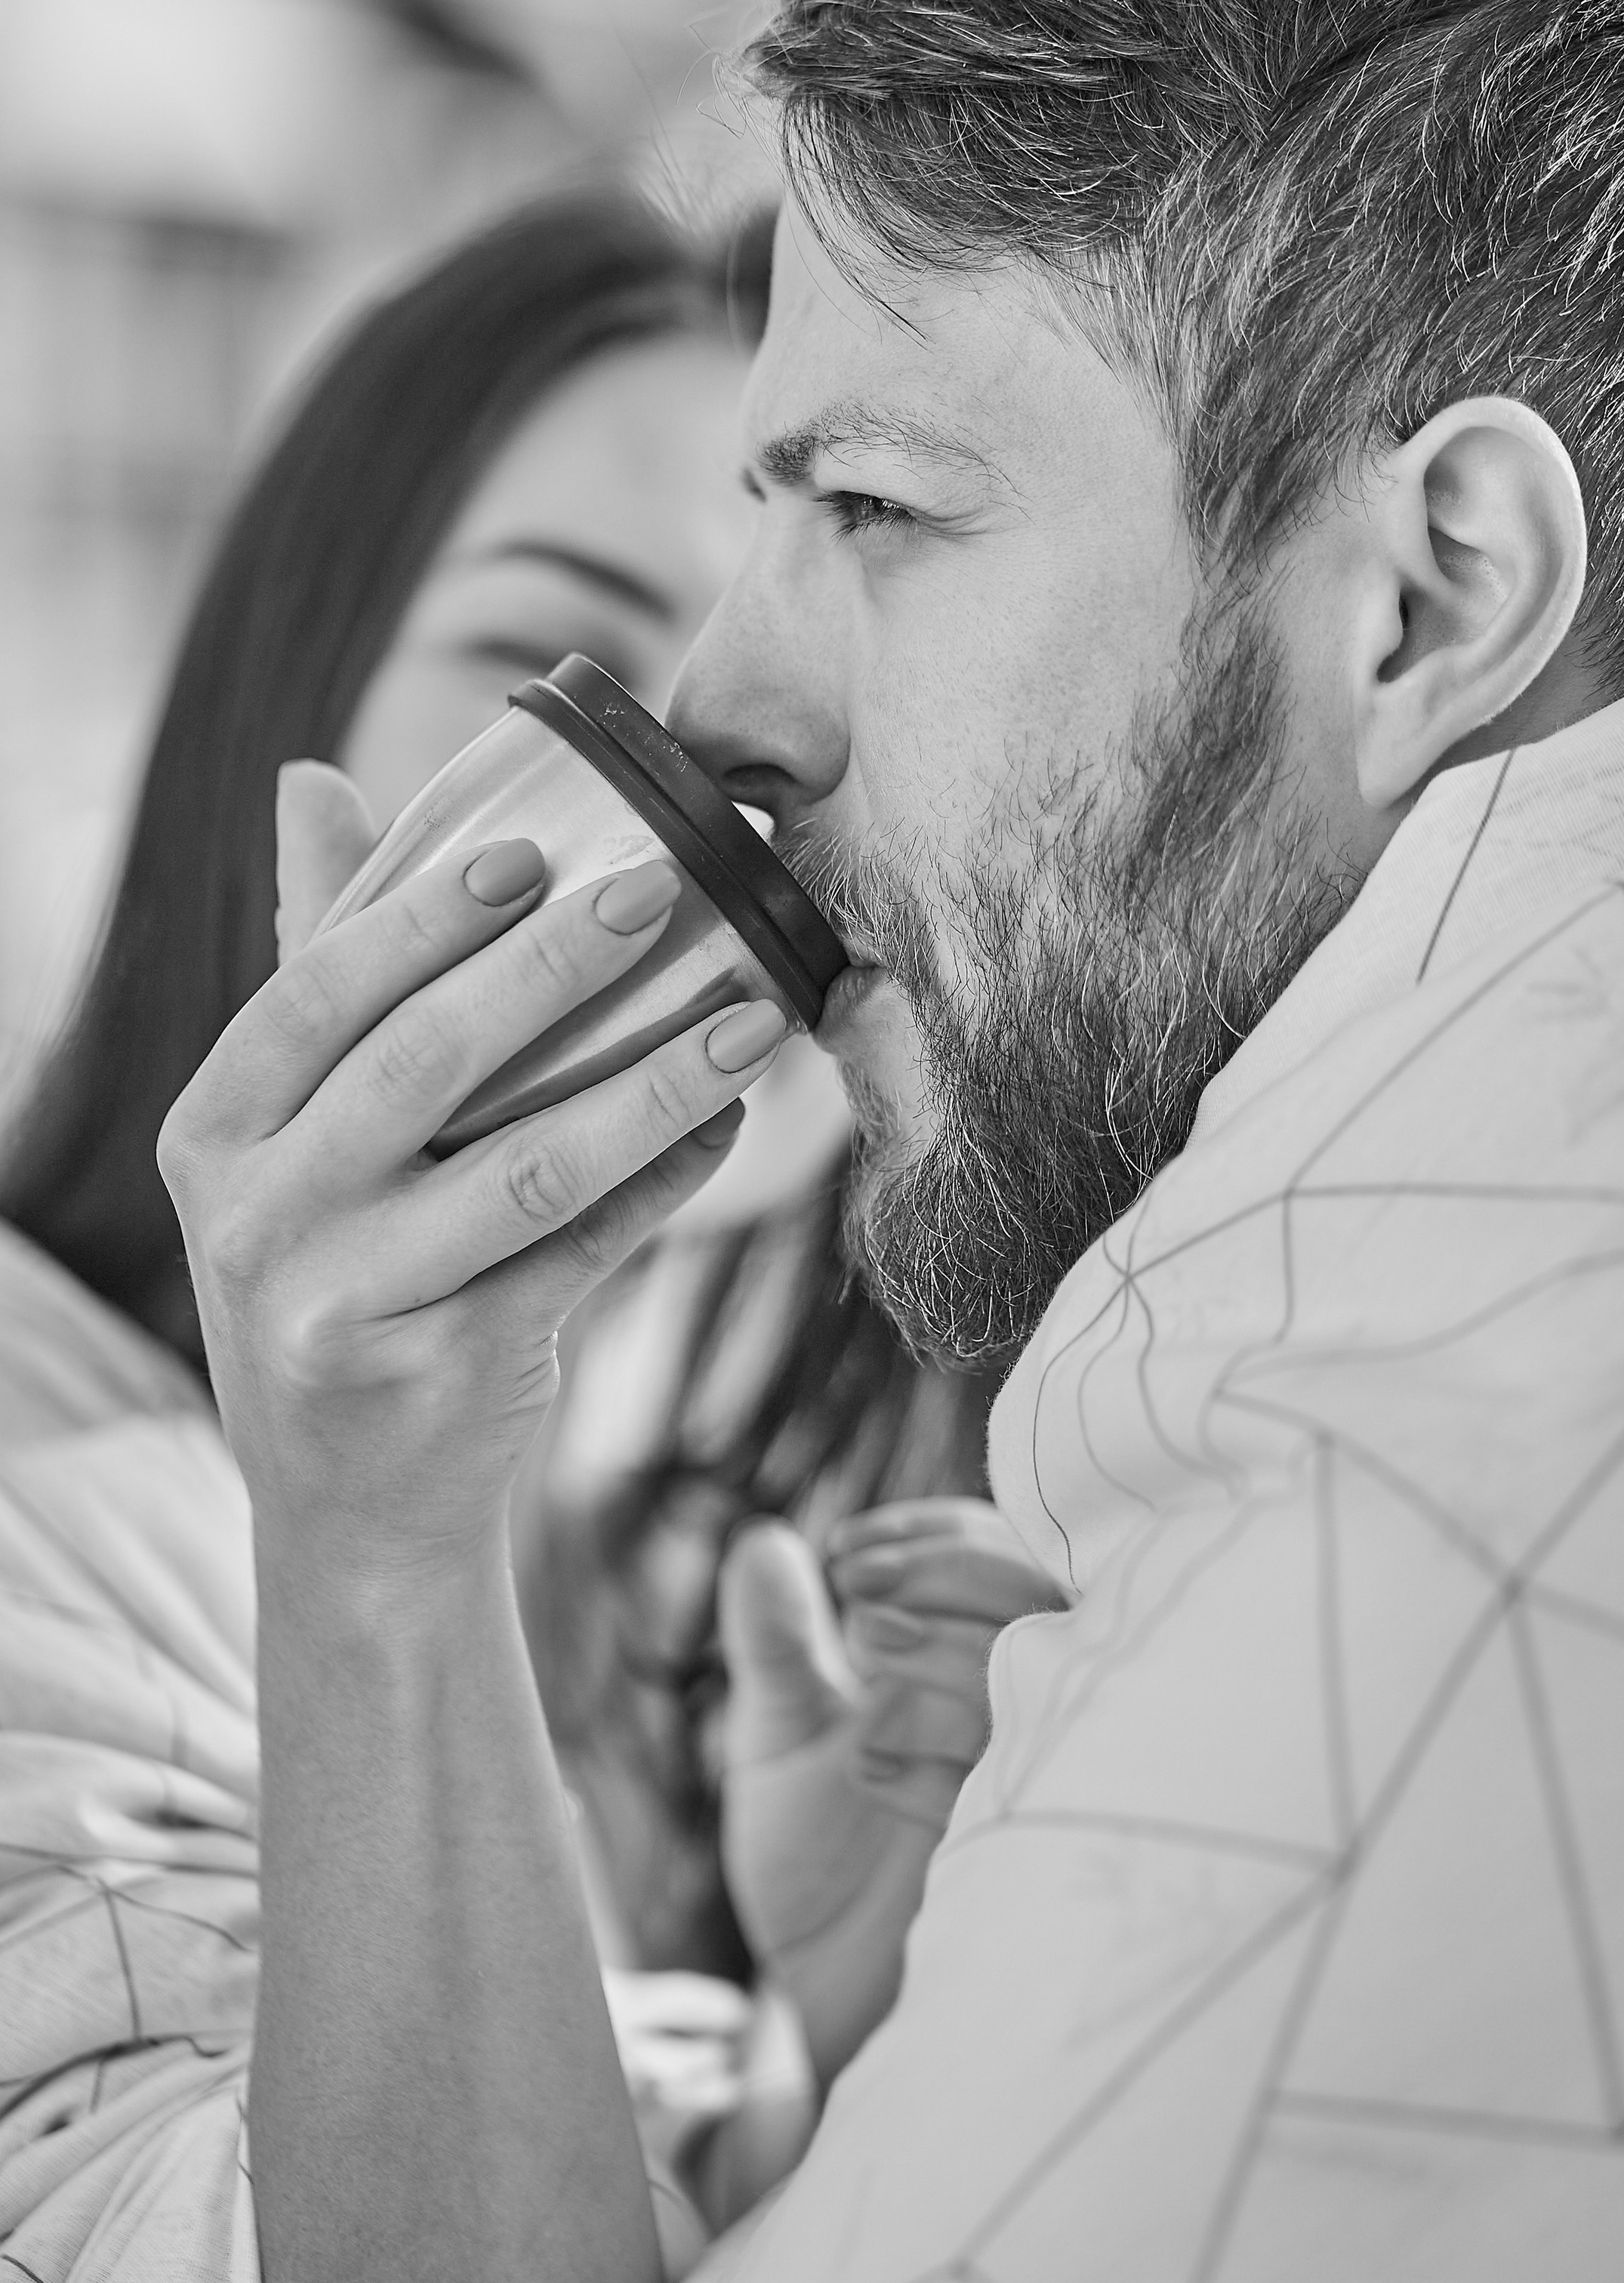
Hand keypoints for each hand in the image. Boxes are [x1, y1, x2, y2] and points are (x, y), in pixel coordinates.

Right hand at [161, 760, 788, 1586]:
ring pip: (526, 1166)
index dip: (421, 915)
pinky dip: (665, 1181)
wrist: (349, 1500)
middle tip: (662, 890)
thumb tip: (308, 782)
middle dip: (551, 968)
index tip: (530, 850)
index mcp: (214, 1134)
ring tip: (751, 1012)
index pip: (312, 994)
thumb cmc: (338, 1265)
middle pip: (422, 1065)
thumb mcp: (288, 1135)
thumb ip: (311, 962)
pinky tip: (729, 1123)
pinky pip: (584, 1254)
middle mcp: (257, 1221)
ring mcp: (347, 1306)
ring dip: (654, 1079)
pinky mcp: (447, 1374)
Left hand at [719, 1504, 1066, 2086]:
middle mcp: (1018, 1702)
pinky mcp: (1027, 1847)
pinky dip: (933, 1752)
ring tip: (864, 1657)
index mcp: (969, 1654)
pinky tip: (864, 1764)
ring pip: (1028, 1670)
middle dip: (944, 1574)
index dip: (931, 1535)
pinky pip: (1011, 1773)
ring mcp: (1029, 1771)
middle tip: (857, 1595)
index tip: (845, 1552)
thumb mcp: (779, 1730)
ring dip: (942, 1649)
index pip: (993, 1551)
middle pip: (1032, 1592)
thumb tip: (761, 1540)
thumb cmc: (815, 1851)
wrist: (822, 1990)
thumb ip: (777, 1639)